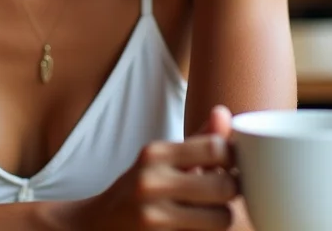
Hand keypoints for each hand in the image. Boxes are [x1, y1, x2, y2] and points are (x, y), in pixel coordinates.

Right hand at [63, 106, 237, 229]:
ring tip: (210, 213)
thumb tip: (224, 112)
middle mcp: (151, 181)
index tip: (232, 166)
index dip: (235, 159)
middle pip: (225, 185)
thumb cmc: (137, 189)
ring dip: (222, 217)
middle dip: (233, 191)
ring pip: (221, 218)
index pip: (216, 148)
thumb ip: (197, 141)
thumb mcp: (160, 160)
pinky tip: (194, 226)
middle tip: (225, 194)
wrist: (96, 224)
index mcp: (155, 154)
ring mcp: (153, 216)